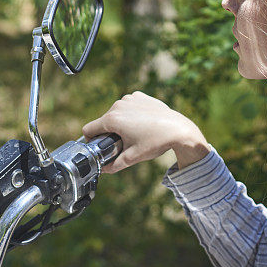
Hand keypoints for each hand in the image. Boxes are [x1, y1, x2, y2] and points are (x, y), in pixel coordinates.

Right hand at [82, 91, 209, 172]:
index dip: (91, 140)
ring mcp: (130, 98)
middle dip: (109, 132)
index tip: (102, 146)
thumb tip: (104, 170)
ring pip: (116, 112)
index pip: (89, 129)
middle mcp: (118, 105)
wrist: (178, 129)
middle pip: (103, 121)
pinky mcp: (140, 96)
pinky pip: (128, 105)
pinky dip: (131, 113)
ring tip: (135, 133)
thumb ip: (114, 165)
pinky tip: (142, 122)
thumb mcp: (133, 157)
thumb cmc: (155, 142)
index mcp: (112, 119)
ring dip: (120, 122)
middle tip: (123, 143)